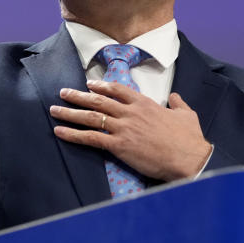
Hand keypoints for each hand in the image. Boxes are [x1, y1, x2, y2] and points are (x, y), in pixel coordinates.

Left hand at [50, 80, 211, 181]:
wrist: (188, 157)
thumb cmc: (189, 138)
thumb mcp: (186, 115)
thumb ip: (178, 104)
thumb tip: (175, 97)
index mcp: (145, 104)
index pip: (118, 90)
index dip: (101, 86)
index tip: (90, 84)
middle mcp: (130, 113)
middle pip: (98, 100)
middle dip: (78, 96)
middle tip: (63, 92)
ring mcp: (123, 129)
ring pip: (91, 117)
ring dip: (70, 113)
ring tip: (54, 110)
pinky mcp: (119, 146)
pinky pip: (91, 138)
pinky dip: (73, 134)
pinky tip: (60, 132)